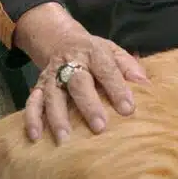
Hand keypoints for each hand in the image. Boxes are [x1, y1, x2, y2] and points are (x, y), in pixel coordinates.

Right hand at [24, 33, 147, 143]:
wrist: (61, 40)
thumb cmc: (95, 53)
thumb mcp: (114, 51)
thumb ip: (130, 67)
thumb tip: (146, 85)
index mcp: (94, 53)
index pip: (107, 70)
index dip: (117, 89)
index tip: (128, 109)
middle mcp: (71, 63)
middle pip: (78, 83)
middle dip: (88, 105)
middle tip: (99, 127)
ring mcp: (52, 75)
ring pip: (53, 95)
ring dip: (57, 117)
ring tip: (64, 138)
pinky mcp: (39, 86)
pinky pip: (32, 102)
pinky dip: (31, 119)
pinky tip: (35, 136)